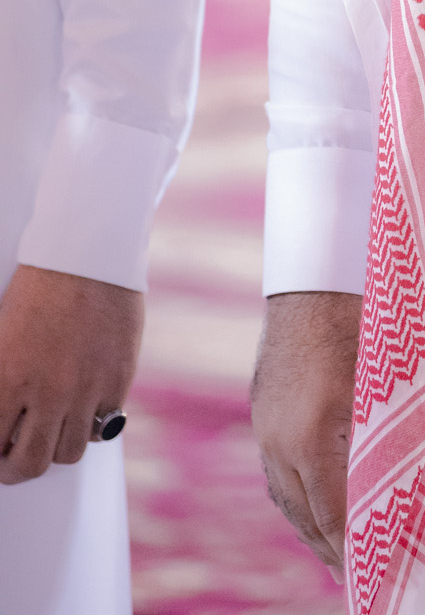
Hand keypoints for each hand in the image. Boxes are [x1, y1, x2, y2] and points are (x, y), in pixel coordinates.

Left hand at [0, 263, 143, 482]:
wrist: (89, 250)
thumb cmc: (39, 284)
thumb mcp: (3, 336)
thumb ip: (4, 381)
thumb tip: (5, 418)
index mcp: (8, 377)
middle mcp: (48, 390)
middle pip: (30, 463)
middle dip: (16, 468)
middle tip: (13, 458)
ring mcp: (87, 387)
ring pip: (68, 452)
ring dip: (55, 447)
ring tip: (50, 433)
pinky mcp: (119, 378)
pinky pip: (103, 427)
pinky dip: (89, 425)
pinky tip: (80, 410)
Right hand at [251, 289, 361, 579]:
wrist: (316, 278)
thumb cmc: (364, 323)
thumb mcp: (385, 385)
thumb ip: (390, 438)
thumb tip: (408, 484)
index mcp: (313, 436)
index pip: (333, 514)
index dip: (351, 548)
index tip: (371, 572)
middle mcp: (280, 441)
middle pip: (304, 516)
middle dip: (331, 549)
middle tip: (357, 575)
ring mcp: (266, 428)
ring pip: (286, 498)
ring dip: (311, 529)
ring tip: (335, 553)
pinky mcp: (262, 414)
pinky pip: (277, 474)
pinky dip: (296, 499)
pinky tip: (312, 509)